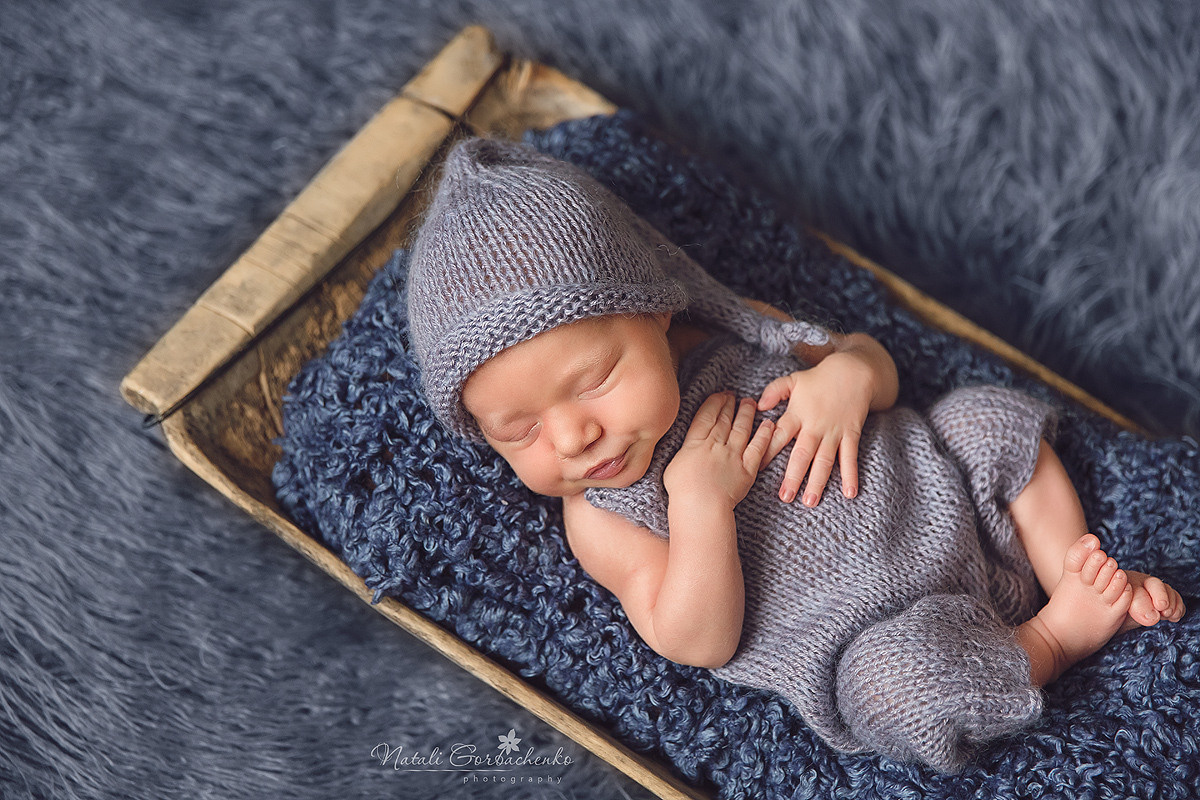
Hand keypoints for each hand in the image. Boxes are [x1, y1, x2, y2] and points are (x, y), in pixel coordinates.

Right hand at [663, 392, 774, 506]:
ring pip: (741, 429)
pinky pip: (758, 448)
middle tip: (733, 395)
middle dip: (729, 405)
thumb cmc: (682, 492)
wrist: (701, 506)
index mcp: (695, 443)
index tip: (719, 395)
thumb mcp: (673, 466)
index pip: (706, 417)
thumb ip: (685, 452)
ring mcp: (733, 455)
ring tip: (749, 403)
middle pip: (724, 420)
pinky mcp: (748, 469)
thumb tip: (688, 448)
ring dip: (746, 414)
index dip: (714, 403)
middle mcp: (716, 444)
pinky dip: (764, 435)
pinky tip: (768, 424)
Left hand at [757, 353, 872, 505]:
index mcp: (797, 414)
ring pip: (825, 461)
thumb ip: (774, 392)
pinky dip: (851, 475)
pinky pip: (850, 457)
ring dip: (818, 482)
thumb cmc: (819, 378)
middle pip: (802, 454)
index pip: (779, 436)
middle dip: (793, 477)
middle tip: (785, 497)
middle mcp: (815, 426)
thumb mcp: (793, 380)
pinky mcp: (851, 435)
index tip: (756, 470)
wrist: (854, 371)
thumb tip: (758, 405)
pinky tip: (850, 493)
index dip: (767, 452)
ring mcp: (834, 432)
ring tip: (810, 501)